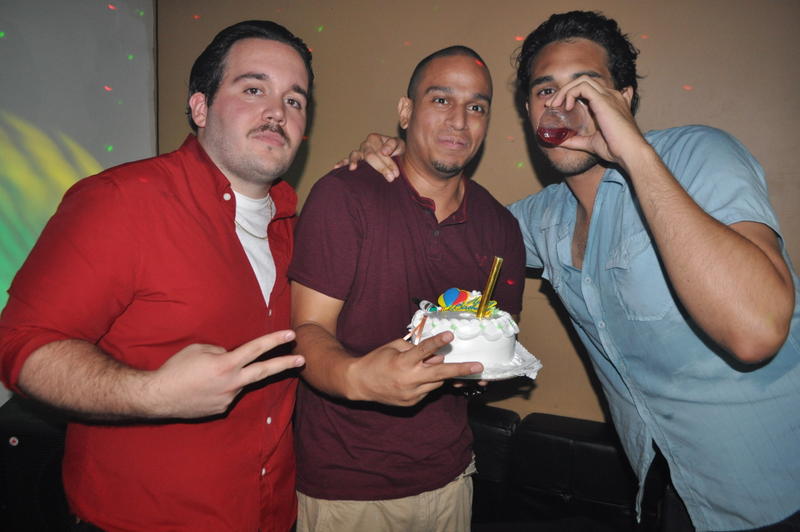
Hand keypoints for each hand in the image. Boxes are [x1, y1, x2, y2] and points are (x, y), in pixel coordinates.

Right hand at [145, 330, 303, 418]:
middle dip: (285, 364)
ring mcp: (228, 398)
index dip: (275, 341)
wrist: (158, 397)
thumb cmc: (176, 369)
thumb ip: (221, 351)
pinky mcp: (222, 409)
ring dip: (232, 376)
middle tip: (302, 359)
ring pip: (239, 382)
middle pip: (264, 371)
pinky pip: (227, 393)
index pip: (256, 349)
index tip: (291, 335)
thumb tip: (231, 356)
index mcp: (226, 364)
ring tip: (205, 376)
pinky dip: (221, 387)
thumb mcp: (199, 349)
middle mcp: (232, 382)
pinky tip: (202, 388)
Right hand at [333, 133, 404, 180]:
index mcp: (374, 138)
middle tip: (390, 178)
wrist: (395, 155)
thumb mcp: (399, 145)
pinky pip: (346, 161)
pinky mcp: (354, 160)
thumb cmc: (396, 150)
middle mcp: (365, 144)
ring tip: (353, 168)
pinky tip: (336, 167)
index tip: (396, 174)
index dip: (389, 163)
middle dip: (380, 167)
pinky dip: (342, 163)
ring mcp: (358, 152)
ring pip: (355, 156)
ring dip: (355, 162)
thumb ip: (393, 145)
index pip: (380, 151)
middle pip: (369, 155)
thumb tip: (384, 151)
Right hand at [348, 331, 482, 405]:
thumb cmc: (376, 361)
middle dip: (460, 370)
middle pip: (439, 374)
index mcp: (402, 363)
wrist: (359, 384)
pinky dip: (426, 383)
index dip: (437, 343)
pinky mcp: (411, 403)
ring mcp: (411, 394)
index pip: (423, 351)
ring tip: (428, 367)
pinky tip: (416, 378)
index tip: (450, 336)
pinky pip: (427, 391)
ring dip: (438, 374)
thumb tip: (434, 353)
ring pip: (435, 383)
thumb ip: (414, 349)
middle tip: (478, 367)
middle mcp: (409, 380)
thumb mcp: (393, 347)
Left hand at [546, 75, 647, 167]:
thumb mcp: (591, 143)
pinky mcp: (603, 100)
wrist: (630, 152)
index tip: (557, 106)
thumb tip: (560, 141)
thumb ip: (576, 140)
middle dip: (565, 90)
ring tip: (555, 104)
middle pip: (584, 81)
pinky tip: (566, 107)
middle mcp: (611, 96)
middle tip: (551, 105)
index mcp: (610, 103)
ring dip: (565, 90)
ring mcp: (608, 96)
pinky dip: (570, 93)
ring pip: (582, 80)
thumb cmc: (615, 149)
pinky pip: (582, 87)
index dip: (571, 94)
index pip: (589, 89)